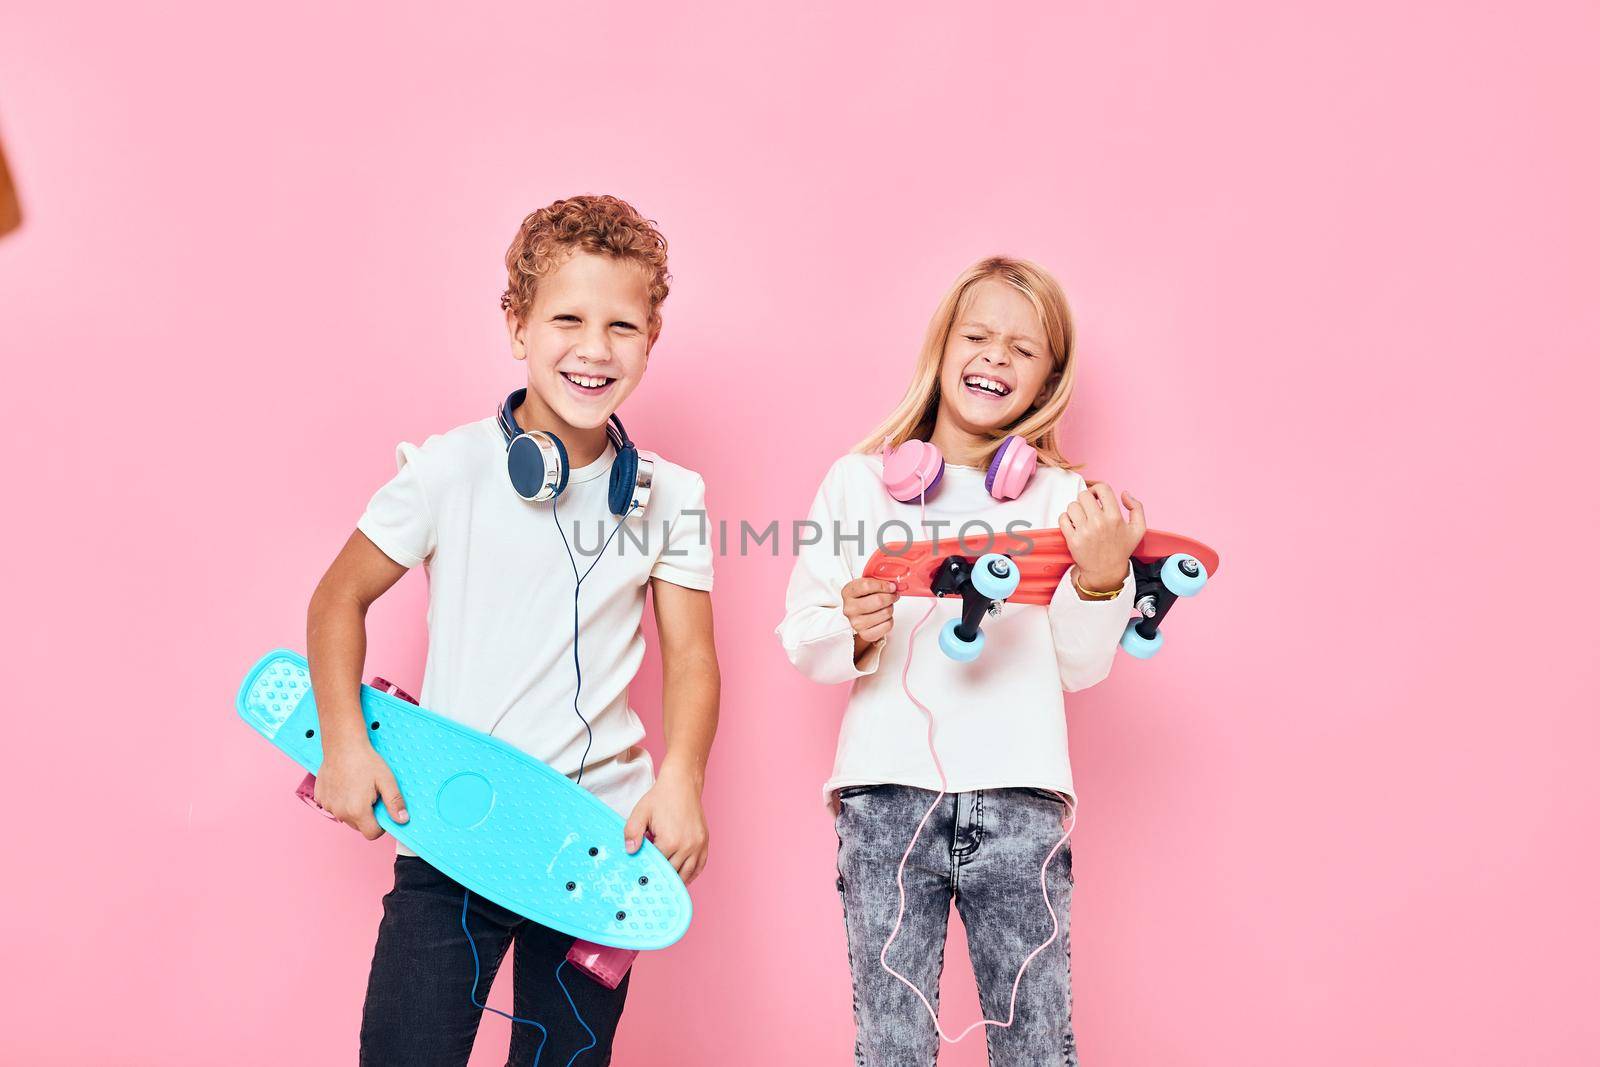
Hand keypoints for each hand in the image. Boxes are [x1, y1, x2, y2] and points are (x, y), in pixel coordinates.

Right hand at [315, 742, 408, 839]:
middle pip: (359, 826)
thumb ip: (394, 802)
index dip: (380, 825)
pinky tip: (345, 785)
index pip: (372, 834)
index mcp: (357, 811)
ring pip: (346, 817)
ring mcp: (328, 806)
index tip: (382, 810)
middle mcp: (340, 812)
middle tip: (371, 794)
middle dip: (367, 815)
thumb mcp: (386, 780)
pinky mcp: (320, 798)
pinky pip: (334, 807)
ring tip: (357, 787)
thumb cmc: (365, 761)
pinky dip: (340, 801)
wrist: (342, 744)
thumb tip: (402, 820)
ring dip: (353, 809)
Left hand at [623, 767, 708, 884]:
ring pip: (687, 873)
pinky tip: (683, 877)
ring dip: (677, 880)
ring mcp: (698, 845)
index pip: (657, 866)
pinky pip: (700, 865)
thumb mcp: (640, 812)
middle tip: (651, 884)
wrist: (682, 784)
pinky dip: (692, 874)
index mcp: (670, 841)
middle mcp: (687, 846)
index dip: (648, 870)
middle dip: (661, 877)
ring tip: (666, 885)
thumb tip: (630, 851)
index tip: (641, 875)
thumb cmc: (661, 798)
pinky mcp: (704, 841)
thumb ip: (631, 832)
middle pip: (672, 873)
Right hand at [842, 577, 897, 648]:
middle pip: (878, 600)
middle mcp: (849, 609)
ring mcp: (856, 623)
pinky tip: (884, 617)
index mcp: (848, 592)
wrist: (860, 615)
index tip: (891, 586)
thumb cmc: (865, 598)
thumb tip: (894, 585)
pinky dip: (890, 620)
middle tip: (893, 596)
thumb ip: (879, 582)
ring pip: (885, 613)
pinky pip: (887, 625)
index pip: (867, 586)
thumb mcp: (867, 585)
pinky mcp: (865, 634)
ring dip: (890, 608)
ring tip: (887, 607)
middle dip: (890, 597)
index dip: (883, 585)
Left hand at [1059, 483, 1145, 592]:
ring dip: (1075, 509)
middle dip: (1085, 499)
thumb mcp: (1138, 529)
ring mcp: (1085, 532)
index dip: (1097, 489)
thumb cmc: (1121, 549)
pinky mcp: (1073, 540)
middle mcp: (1099, 523)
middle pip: (1084, 495)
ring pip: (1072, 505)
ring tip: (1081, 517)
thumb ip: (1137, 507)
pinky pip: (1063, 518)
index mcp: (1115, 517)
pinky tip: (1073, 524)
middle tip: (1088, 508)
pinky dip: (1066, 519)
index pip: (1102, 488)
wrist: (1106, 571)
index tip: (1095, 496)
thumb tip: (1124, 494)